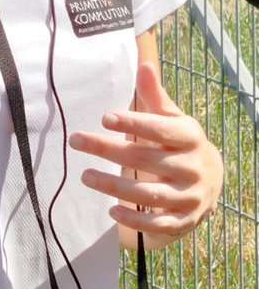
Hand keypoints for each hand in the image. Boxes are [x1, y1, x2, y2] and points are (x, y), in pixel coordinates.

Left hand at [69, 61, 222, 247]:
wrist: (212, 179)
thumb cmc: (181, 143)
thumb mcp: (173, 118)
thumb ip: (155, 96)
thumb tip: (143, 64)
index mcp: (190, 137)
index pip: (160, 130)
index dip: (134, 123)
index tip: (104, 117)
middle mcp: (192, 167)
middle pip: (146, 160)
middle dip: (109, 151)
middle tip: (77, 141)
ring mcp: (189, 196)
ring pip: (149, 195)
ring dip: (114, 186)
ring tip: (86, 176)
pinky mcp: (183, 220)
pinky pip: (158, 224)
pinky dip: (135, 220)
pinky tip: (111, 210)